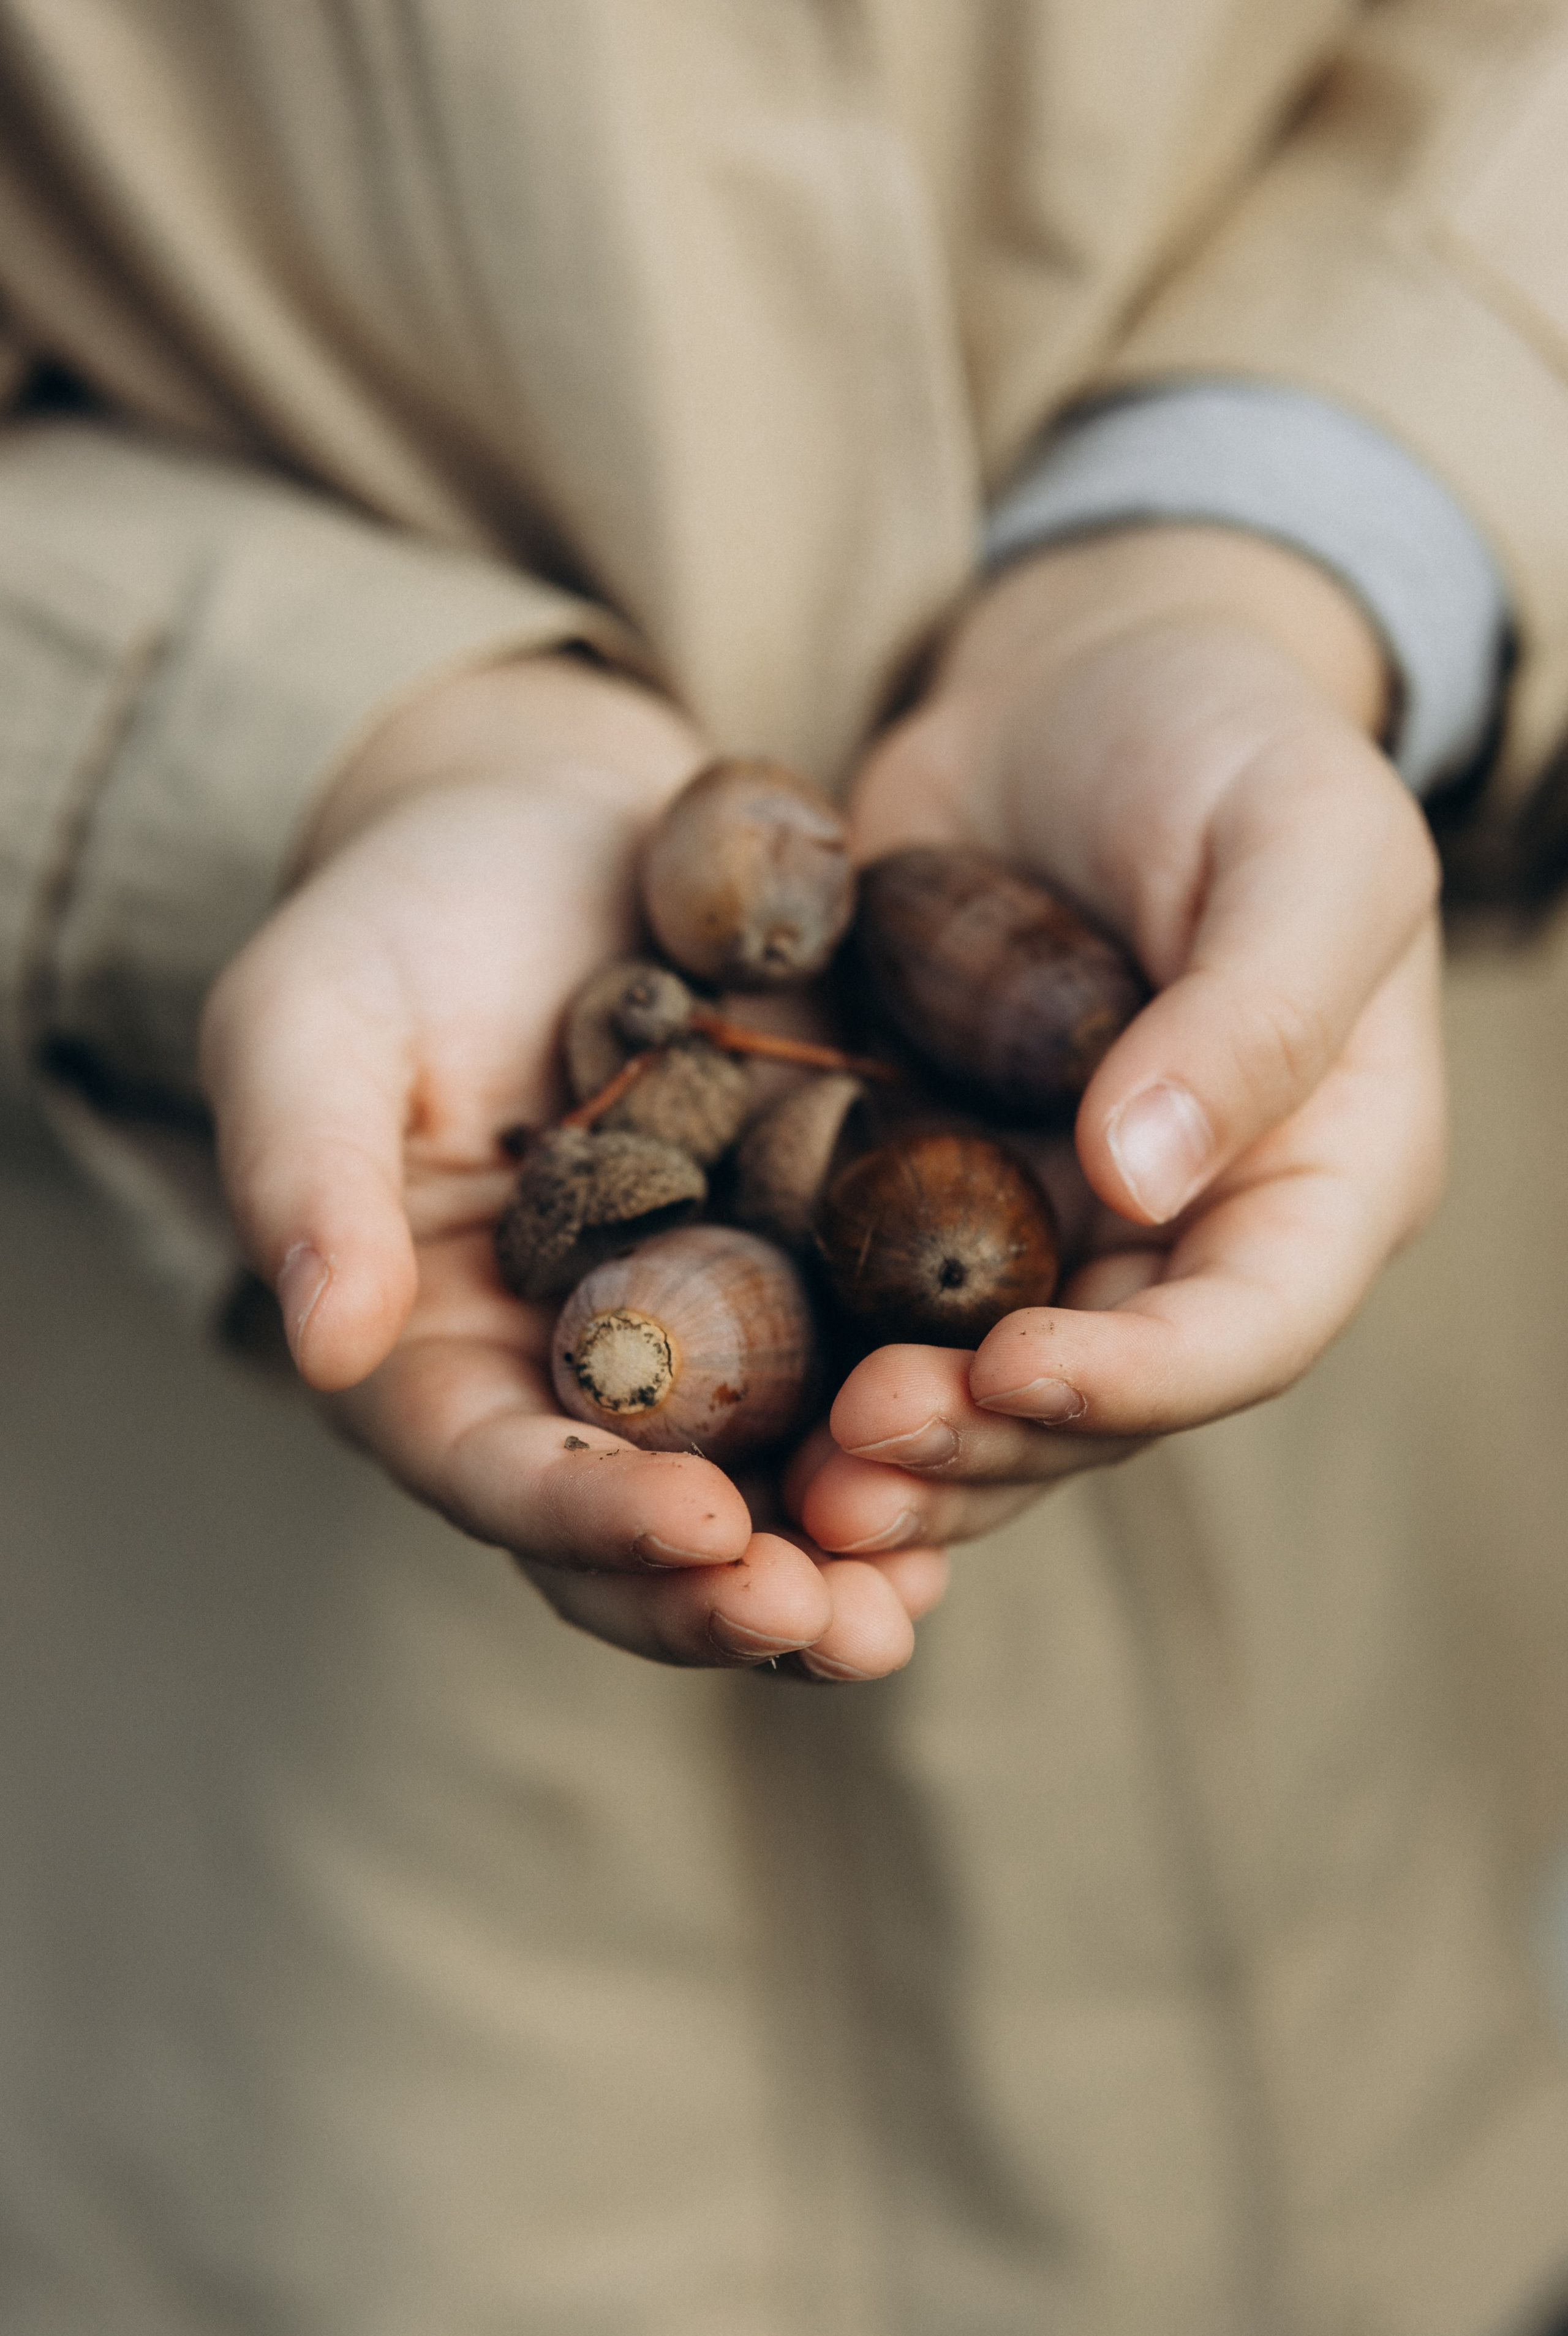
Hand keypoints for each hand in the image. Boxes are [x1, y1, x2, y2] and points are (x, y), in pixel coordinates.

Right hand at [200, 656, 943, 1676]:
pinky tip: (999, 1456)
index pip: (499, 1473)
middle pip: (640, 1536)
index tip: (699, 1528)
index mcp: (437, 1353)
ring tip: (914, 1598)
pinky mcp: (813, 1275)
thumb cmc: (398, 925)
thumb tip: (320, 1342)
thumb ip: (306, 1175)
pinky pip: (869, 1382)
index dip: (591, 1518)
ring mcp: (706, 1341)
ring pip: (769, 1497)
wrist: (553, 834)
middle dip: (730, 1598)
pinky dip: (926, 1439)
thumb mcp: (314, 1024)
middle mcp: (575, 1382)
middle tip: (833, 1627)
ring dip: (843, 1565)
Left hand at [793, 526, 1445, 1557]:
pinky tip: (728, 1403)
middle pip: (1101, 1401)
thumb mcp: (1300, 837)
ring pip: (980, 1392)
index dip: (1138, 1379)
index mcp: (1317, 1177)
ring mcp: (1053, 1230)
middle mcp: (1187, 1238)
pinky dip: (813, 1368)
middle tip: (852, 1461)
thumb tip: (1143, 1179)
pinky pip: (877, 1310)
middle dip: (981, 1444)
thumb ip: (1254, 1007)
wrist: (1078, 691)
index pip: (1250, 1329)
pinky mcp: (933, 1195)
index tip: (1008, 1368)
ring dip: (892, 1451)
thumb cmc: (1225, 739)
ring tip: (787, 1487)